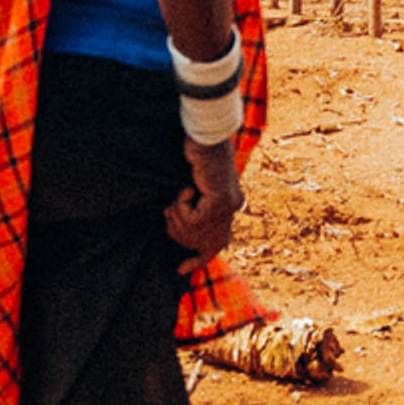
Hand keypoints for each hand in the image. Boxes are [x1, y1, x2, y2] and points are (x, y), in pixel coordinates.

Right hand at [165, 145, 240, 267]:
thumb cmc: (196, 151)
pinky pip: (192, 219)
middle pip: (201, 244)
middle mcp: (233, 207)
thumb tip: (178, 227)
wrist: (205, 133)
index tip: (181, 271)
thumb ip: (194, 205)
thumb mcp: (194, 184)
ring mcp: (229, 206)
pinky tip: (188, 188)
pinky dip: (182, 205)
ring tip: (180, 196)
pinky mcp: (221, 201)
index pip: (217, 244)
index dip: (198, 260)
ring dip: (178, 215)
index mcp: (230, 203)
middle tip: (170, 209)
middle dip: (178, 230)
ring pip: (194, 232)